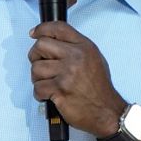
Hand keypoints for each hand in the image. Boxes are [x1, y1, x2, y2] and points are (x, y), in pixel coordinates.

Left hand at [28, 21, 126, 136]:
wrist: (106, 111)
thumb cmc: (97, 87)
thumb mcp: (92, 59)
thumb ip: (73, 48)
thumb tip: (49, 40)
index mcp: (84, 47)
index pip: (59, 28)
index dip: (42, 29)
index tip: (33, 33)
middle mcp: (76, 56)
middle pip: (40, 46)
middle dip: (35, 57)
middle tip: (42, 67)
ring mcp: (68, 73)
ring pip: (35, 68)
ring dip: (38, 79)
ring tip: (50, 84)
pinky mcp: (60, 89)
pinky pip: (37, 88)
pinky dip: (40, 94)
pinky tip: (51, 96)